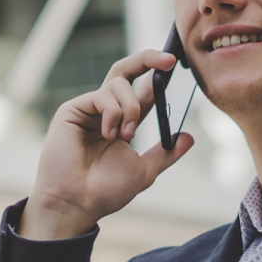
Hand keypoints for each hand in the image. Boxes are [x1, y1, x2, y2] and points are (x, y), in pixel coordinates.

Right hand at [20, 49, 194, 239]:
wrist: (79, 202)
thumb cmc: (106, 191)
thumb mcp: (144, 170)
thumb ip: (166, 152)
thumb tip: (189, 137)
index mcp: (122, 123)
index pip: (143, 91)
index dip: (159, 78)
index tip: (176, 66)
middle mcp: (105, 111)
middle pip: (125, 71)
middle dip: (147, 59)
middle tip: (169, 60)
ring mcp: (88, 109)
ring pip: (118, 83)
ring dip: (131, 107)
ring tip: (126, 135)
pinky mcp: (72, 110)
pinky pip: (101, 96)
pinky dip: (113, 113)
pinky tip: (109, 135)